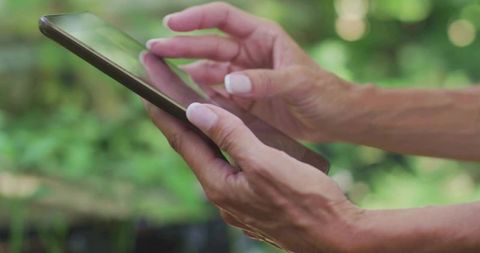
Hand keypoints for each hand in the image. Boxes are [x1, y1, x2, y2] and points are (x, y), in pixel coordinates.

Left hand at [144, 99, 359, 251]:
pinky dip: (228, 152)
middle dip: (183, 126)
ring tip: (200, 116)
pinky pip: (234, 172)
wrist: (338, 237)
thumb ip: (230, 136)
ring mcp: (240, 204)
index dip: (165, 117)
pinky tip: (236, 144)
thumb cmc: (307, 200)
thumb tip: (197, 112)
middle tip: (171, 100)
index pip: (183, 144)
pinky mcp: (256, 205)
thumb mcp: (265, 162)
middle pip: (197, 153)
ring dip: (207, 139)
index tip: (149, 95)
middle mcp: (224, 198)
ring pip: (216, 163)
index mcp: (220, 185)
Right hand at [147, 2, 354, 141]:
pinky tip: (183, 93)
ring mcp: (244, 76)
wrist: (333, 118)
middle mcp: (249, 53)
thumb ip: (265, 81)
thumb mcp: (297, 82)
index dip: (195, 18)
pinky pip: (215, 92)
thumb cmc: (322, 92)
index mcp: (262, 37)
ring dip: (184, 69)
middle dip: (180, 46)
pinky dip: (199, 92)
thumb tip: (230, 82)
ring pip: (207, 69)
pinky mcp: (243, 98)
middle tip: (153, 49)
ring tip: (158, 72)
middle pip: (208, 44)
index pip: (222, 19)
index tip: (170, 24)